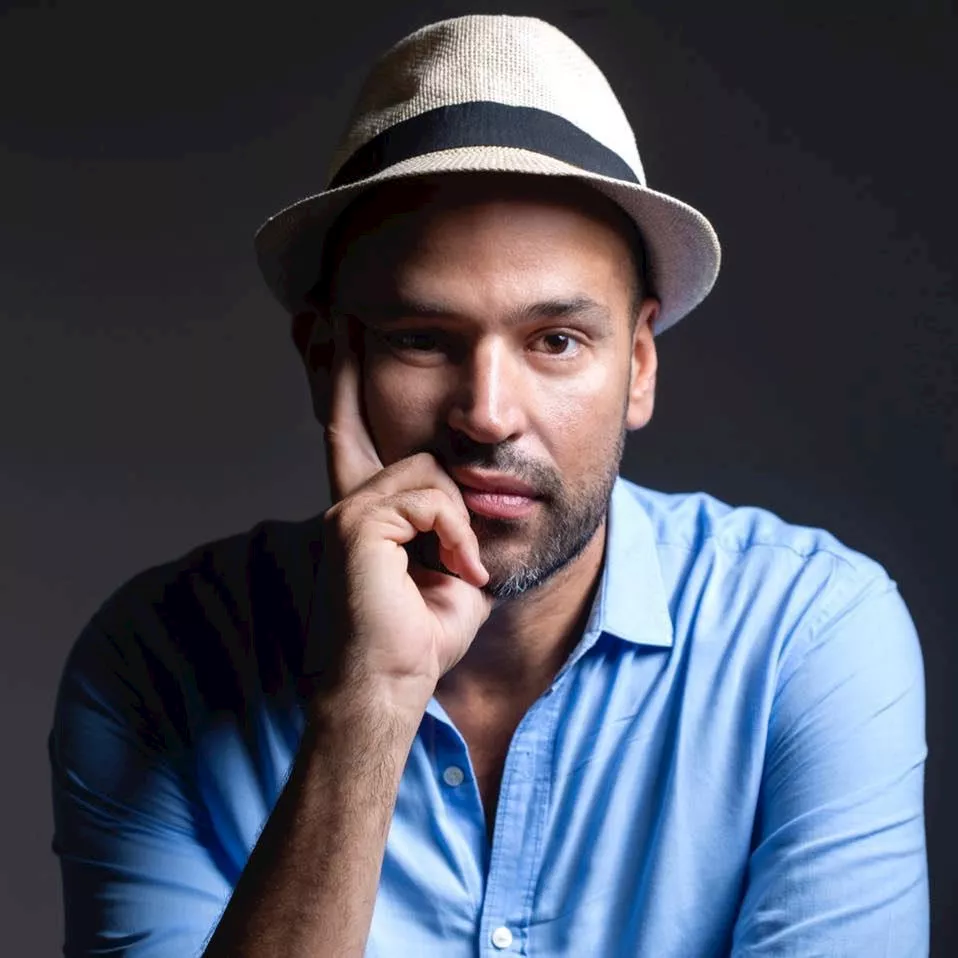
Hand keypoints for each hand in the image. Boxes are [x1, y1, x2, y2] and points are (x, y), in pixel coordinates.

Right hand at [304, 314, 491, 719]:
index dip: (340, 384)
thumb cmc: (423, 636)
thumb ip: (451, 520)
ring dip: (460, 520)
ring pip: (427, 467)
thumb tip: (472, 487)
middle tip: (348, 341)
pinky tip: (457, 569)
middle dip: (366, 398)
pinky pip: (430, 496)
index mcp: (366, 514)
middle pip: (381, 434)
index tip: (334, 332)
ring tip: (462, 568)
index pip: (349, 433)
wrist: (391, 688)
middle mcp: (347, 503)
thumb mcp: (451, 567)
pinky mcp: (354, 525)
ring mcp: (345, 511)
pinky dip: (456, 533)